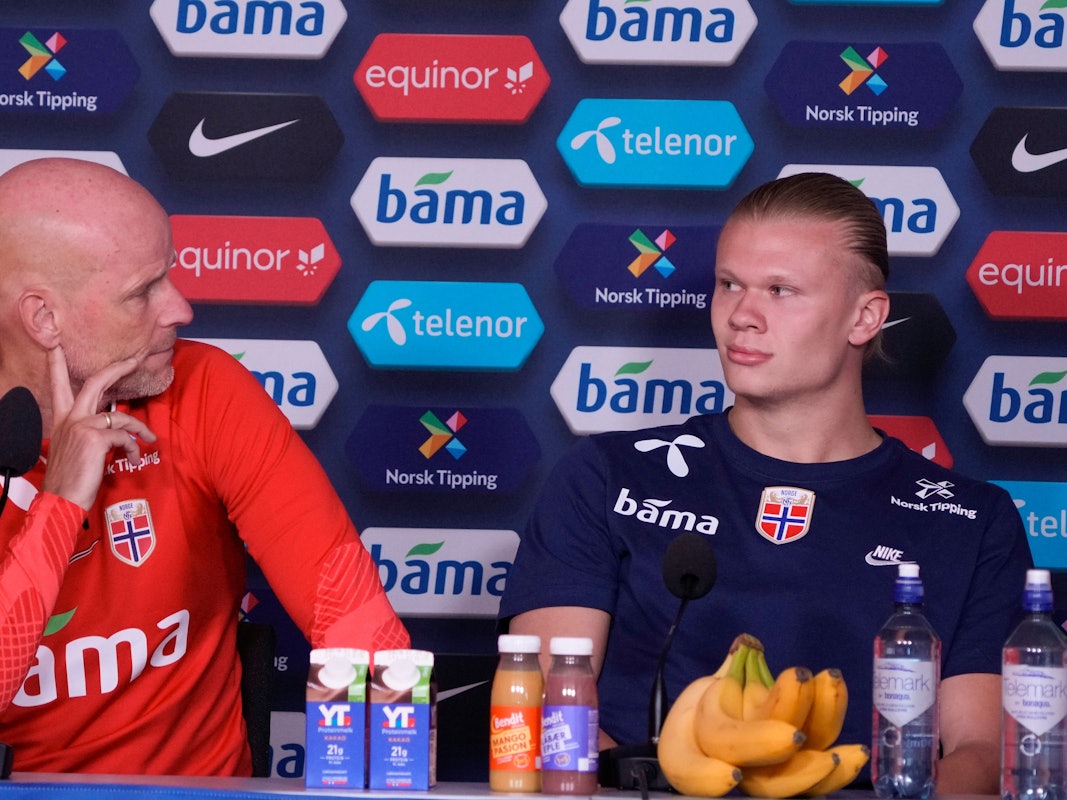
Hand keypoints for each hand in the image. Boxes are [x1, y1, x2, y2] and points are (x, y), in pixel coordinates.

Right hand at [41, 346, 157, 510]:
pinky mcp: (95, 439)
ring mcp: (81, 426)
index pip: (58, 385)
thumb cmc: (71, 478)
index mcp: (62, 419)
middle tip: (134, 360)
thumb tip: (113, 431)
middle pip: (96, 383)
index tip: (56, 345)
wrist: (62, 500)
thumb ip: (88, 433)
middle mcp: (70, 418)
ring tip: (149, 440)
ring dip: (140, 429)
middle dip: (117, 368)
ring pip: (121, 417)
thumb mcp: (74, 449)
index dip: (57, 364)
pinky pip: (125, 437)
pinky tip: (134, 459)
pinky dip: (134, 448)